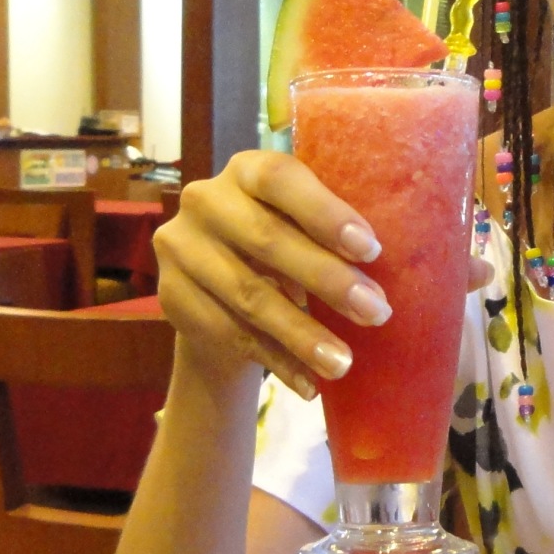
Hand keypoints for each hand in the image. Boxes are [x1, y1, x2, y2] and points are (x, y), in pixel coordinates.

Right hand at [153, 149, 397, 398]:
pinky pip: (229, 333)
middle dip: (327, 280)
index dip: (325, 212)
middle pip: (267, 240)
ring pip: (249, 295)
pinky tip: (308, 383)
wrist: (217, 293)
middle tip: (375, 313)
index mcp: (246, 170)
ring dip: (302, 334)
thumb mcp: (300, 231)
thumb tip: (383, 282)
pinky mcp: (170, 295)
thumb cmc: (281, 251)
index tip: (370, 250)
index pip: (280, 179)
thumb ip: (328, 238)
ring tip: (343, 363)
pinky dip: (275, 360)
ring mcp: (181, 247)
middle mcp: (205, 200)